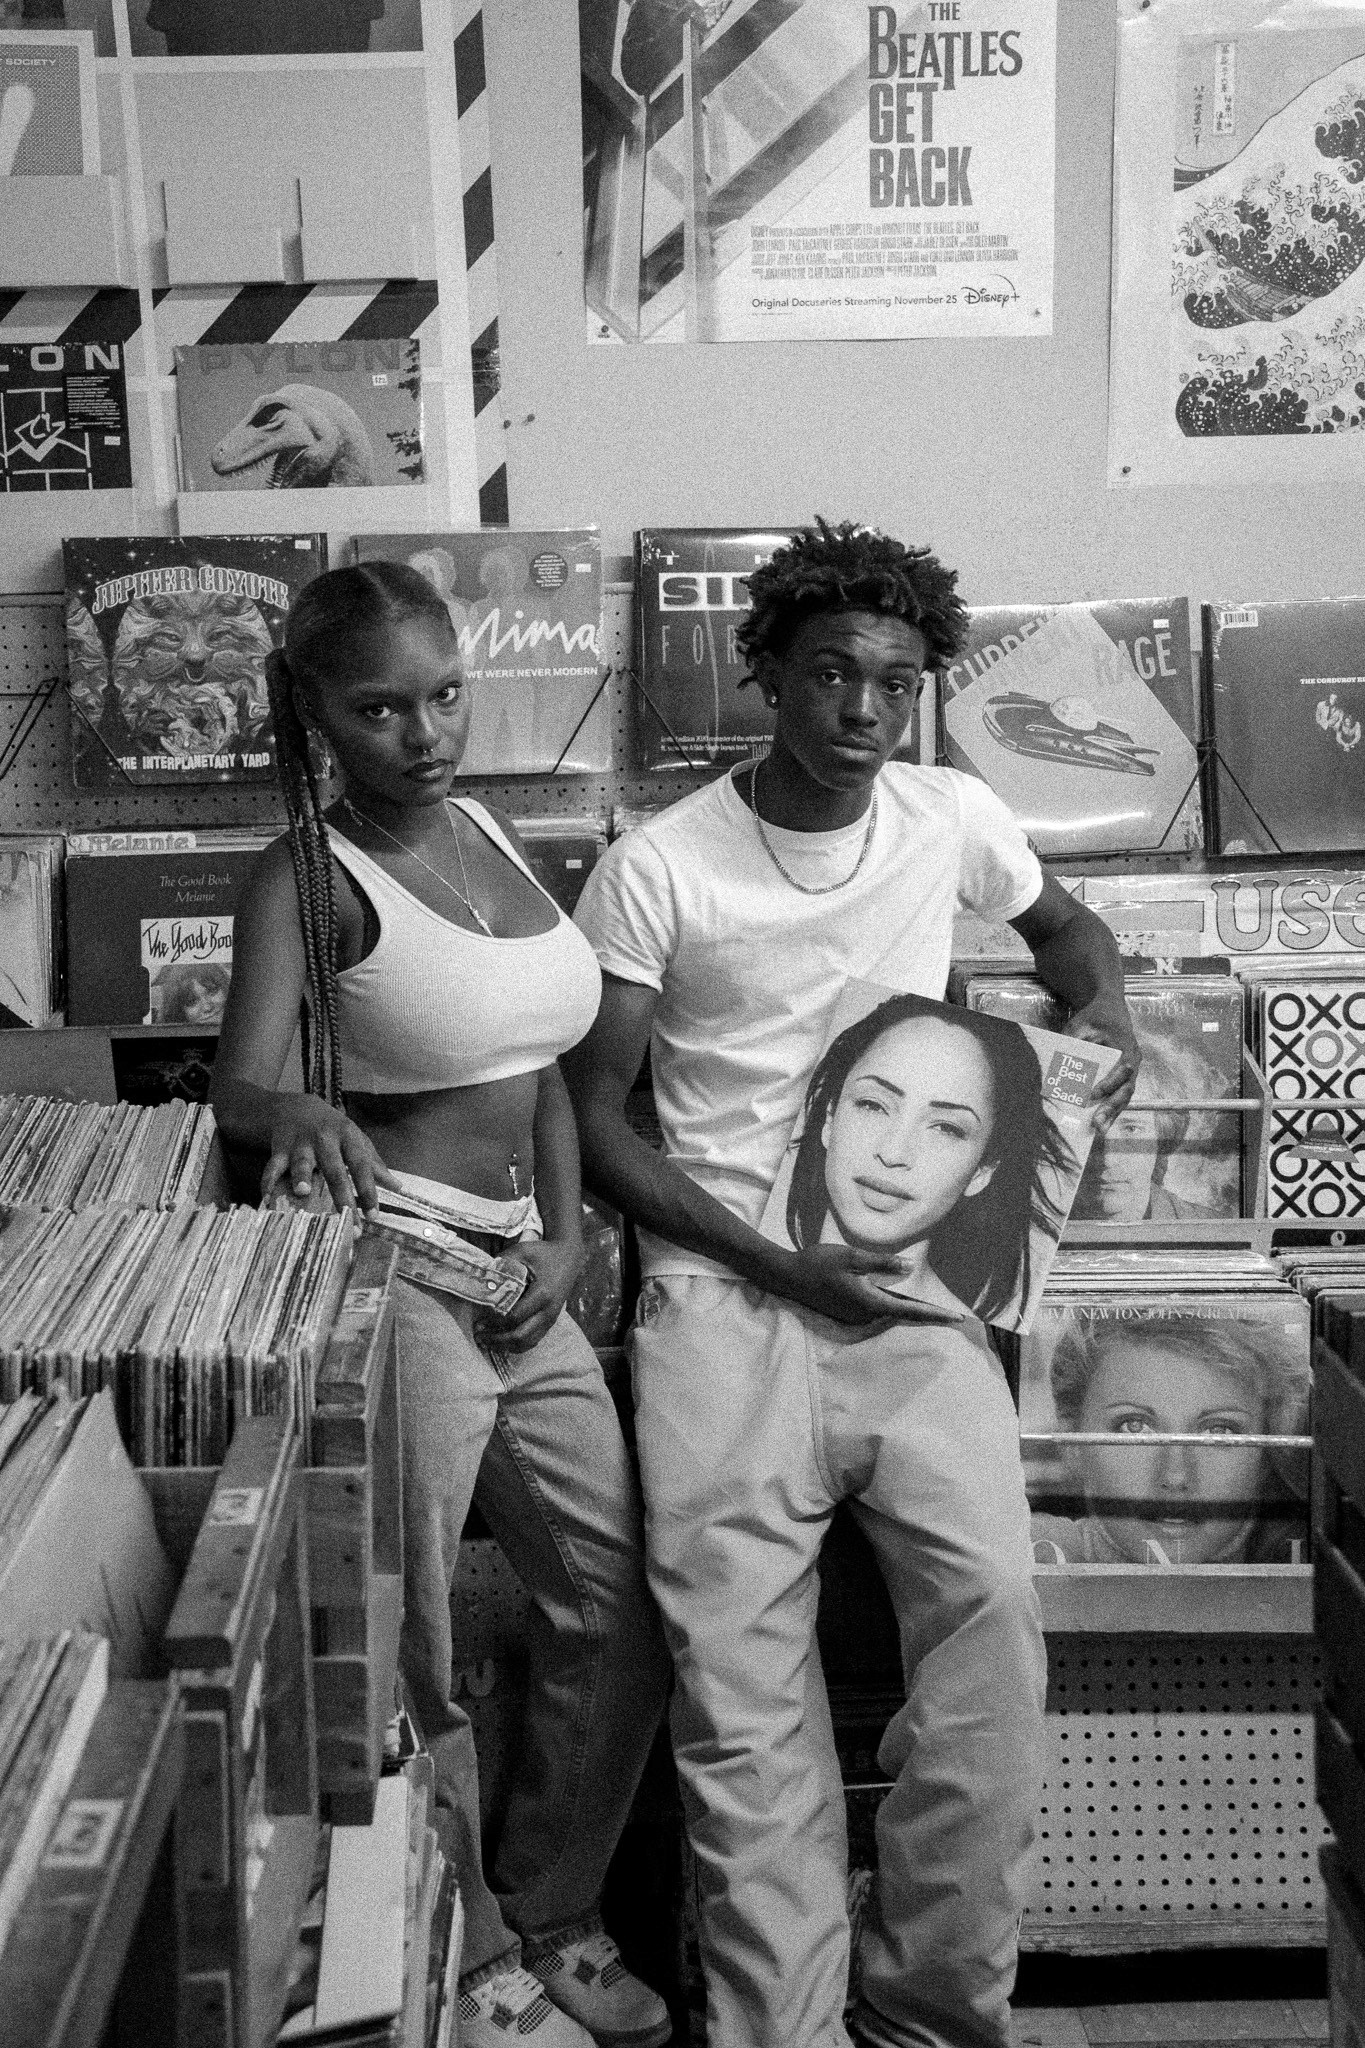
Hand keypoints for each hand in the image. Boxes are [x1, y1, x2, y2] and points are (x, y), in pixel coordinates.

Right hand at [260, 1098, 399, 1213]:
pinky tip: (267, 1199)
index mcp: (348, 1137)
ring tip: (303, 1192)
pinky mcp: (279, 1147)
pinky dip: (268, 1181)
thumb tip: (398, 1186)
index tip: (373, 1215)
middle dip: (341, 1196)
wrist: (296, 1107)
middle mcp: (325, 1139)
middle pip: (334, 1169)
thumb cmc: (332, 1130)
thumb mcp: (355, 1140)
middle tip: (347, 1221)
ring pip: (301, 1161)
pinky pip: (273, 1166)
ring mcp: (300, 1143)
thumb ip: (374, 1164)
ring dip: (301, 1176)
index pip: (362, 1166)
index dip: (368, 1190)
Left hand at [476, 1236, 583, 1353]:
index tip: (478, 1320)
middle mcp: (548, 1311)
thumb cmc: (543, 1253)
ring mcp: (551, 1319)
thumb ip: (501, 1265)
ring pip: (527, 1343)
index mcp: (542, 1294)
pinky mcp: (550, 1322)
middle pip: (520, 1336)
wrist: (569, 1257)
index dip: (494, 1322)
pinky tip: (501, 1341)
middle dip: (496, 1340)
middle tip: (478, 1336)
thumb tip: (479, 1280)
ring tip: (486, 1341)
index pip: (514, 1317)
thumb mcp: (521, 1252)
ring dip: (505, 1345)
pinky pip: (533, 1340)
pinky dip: (516, 1345)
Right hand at [772, 1243, 966, 1327]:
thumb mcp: (851, 1256)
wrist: (786, 1276)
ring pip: (888, 1312)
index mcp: (870, 1302)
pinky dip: (890, 1304)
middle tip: (950, 1310)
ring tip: (930, 1302)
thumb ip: (882, 1262)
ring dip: (907, 1307)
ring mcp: (855, 1316)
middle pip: (901, 1314)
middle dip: (925, 1312)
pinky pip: (875, 1309)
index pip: (910, 1311)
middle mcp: (865, 1315)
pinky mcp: (847, 1312)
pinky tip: (898, 1294)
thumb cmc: (818, 1263)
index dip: (934, 1313)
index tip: (956, 1318)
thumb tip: (910, 1266)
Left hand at [1064, 994, 1141, 1134]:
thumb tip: (1056, 1068)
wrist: (1109, 1010)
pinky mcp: (1122, 1079)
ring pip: (1124, 1097)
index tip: (1092, 1094)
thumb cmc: (1095, 1017)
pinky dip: (1109, 1109)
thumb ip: (1072, 1044)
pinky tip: (1098, 1123)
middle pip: (1125, 1089)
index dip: (1108, 1083)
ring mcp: (1130, 1073)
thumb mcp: (1081, 1025)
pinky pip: (1118, 1096)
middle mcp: (1133, 1062)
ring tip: (1099, 1130)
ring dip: (1112, 1114)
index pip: (1122, 1070)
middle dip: (1111, 1108)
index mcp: (1126, 1048)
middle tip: (1097, 1124)